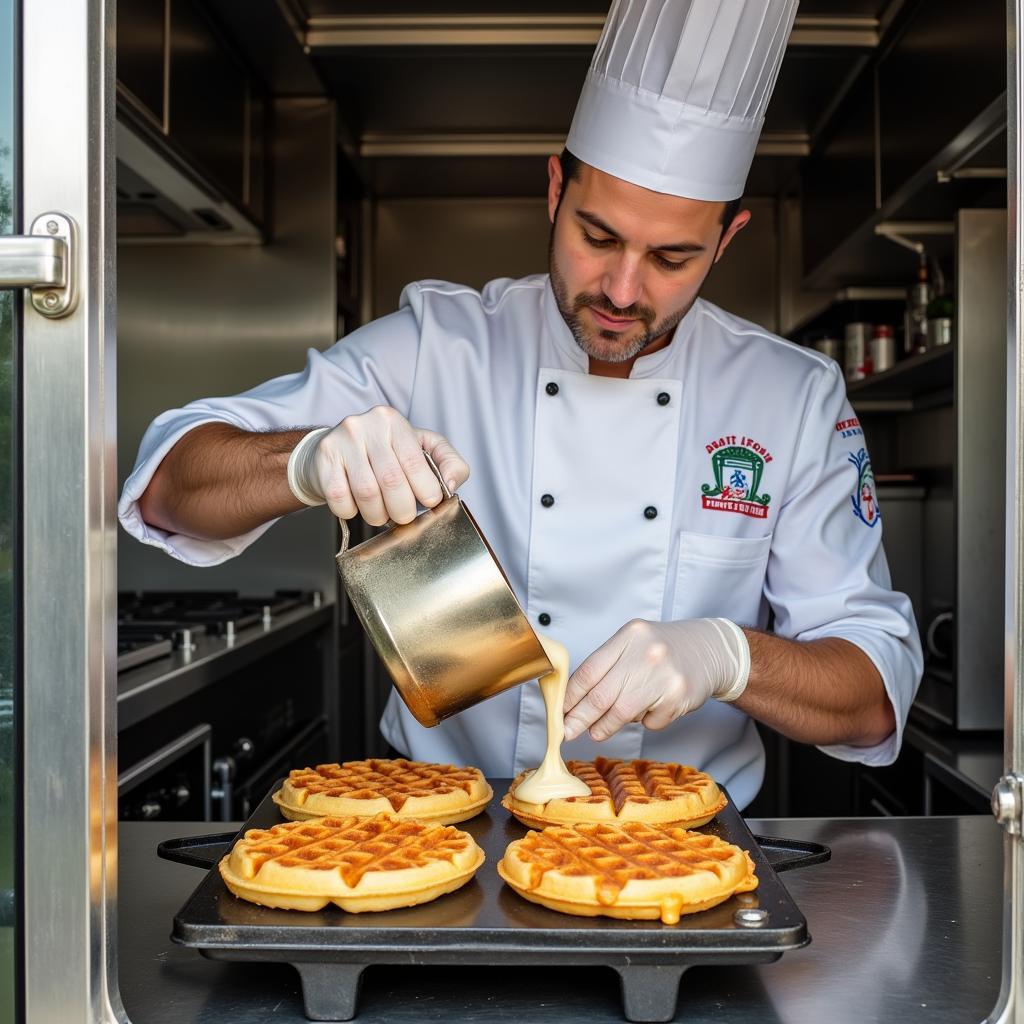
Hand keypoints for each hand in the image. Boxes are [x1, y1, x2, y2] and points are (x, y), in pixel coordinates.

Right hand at [295, 406, 469, 524]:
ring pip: (367, 493)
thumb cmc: (383, 454)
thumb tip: (451, 485)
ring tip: (380, 514)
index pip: (415, 462)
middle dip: (402, 510)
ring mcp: (342, 440)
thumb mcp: (420, 449)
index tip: (428, 503)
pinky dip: (351, 511)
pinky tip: (355, 506)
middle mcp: (367, 425)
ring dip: (377, 515)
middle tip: (404, 517)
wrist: (332, 452)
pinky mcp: (324, 459)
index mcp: (393, 421)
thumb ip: (447, 462)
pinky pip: (340, 498)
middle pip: (391, 481)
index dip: (426, 490)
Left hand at [562, 618, 749, 741]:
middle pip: (602, 695)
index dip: (570, 696)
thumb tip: (574, 701)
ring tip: (597, 730)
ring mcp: (664, 676)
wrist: (709, 650)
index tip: (559, 713)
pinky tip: (650, 707)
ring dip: (605, 726)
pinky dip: (643, 721)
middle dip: (580, 718)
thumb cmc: (663, 650)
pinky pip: (649, 721)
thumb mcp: (633, 644)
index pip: (590, 671)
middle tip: (568, 732)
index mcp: (629, 636)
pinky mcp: (678, 698)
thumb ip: (607, 666)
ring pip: (622, 713)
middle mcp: (646, 653)